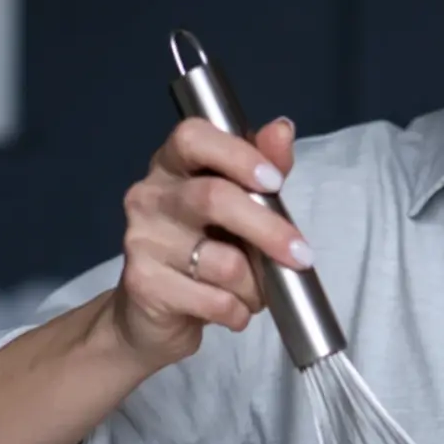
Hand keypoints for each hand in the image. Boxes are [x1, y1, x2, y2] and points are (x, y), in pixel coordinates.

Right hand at [110, 115, 306, 369]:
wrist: (152, 314)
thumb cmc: (206, 248)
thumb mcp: (242, 204)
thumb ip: (265, 167)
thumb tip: (283, 129)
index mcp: (174, 165)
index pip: (194, 137)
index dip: (238, 155)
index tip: (275, 182)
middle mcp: (150, 196)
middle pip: (213, 198)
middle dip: (268, 230)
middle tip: (301, 255)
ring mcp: (142, 240)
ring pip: (222, 262)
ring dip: (255, 286)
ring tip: (254, 292)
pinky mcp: (144, 285)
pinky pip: (213, 300)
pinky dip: (237, 311)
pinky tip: (232, 310)